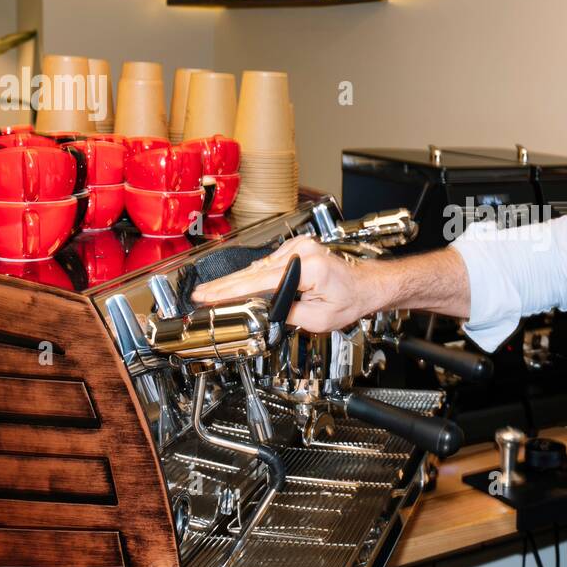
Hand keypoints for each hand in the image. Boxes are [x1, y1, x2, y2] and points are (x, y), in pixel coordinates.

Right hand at [190, 235, 384, 332]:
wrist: (365, 286)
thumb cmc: (350, 300)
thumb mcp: (318, 319)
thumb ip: (288, 314)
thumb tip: (263, 311)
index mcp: (307, 267)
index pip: (259, 281)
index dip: (231, 291)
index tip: (210, 296)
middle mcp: (301, 251)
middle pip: (253, 271)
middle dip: (225, 285)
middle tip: (200, 295)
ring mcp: (299, 247)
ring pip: (258, 267)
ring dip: (237, 281)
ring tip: (212, 293)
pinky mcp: (297, 249)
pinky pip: (267, 264)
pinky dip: (252, 275)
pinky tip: (237, 284)